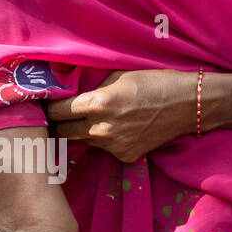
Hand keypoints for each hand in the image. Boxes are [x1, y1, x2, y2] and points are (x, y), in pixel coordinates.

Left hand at [47, 69, 196, 161]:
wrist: (187, 104)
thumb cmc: (153, 82)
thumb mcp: (117, 74)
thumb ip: (90, 87)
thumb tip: (65, 90)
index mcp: (98, 103)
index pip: (56, 111)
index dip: (48, 106)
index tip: (44, 103)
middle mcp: (101, 129)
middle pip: (62, 132)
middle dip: (56, 123)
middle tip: (54, 115)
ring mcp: (114, 146)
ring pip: (82, 141)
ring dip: (80, 132)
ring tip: (86, 120)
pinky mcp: (125, 157)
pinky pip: (104, 149)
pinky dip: (104, 140)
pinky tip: (116, 129)